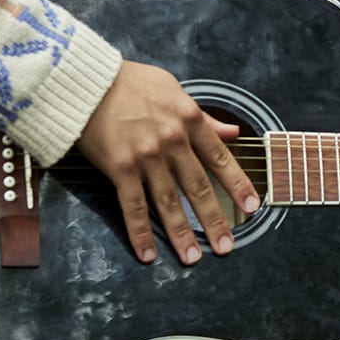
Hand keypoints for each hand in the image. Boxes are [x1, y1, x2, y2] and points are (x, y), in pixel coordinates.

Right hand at [74, 61, 259, 265]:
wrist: (87, 82)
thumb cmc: (130, 83)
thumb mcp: (174, 90)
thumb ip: (203, 116)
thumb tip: (232, 132)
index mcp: (189, 119)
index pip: (220, 158)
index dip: (238, 184)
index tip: (251, 206)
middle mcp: (173, 141)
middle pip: (199, 187)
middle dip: (215, 220)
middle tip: (226, 245)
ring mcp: (146, 157)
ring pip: (169, 203)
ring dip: (182, 233)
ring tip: (193, 258)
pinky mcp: (120, 169)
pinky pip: (133, 207)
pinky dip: (141, 233)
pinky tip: (148, 254)